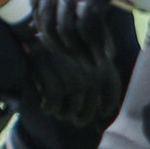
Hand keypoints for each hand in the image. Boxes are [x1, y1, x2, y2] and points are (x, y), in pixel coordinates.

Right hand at [8, 4, 121, 126]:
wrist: (37, 28)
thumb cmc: (62, 33)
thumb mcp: (87, 40)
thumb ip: (99, 55)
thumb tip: (106, 67)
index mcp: (103, 65)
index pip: (112, 94)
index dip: (108, 105)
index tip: (102, 111)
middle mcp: (92, 77)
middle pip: (90, 109)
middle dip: (82, 117)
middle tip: (76, 119)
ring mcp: (74, 83)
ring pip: (71, 111)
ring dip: (64, 113)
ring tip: (58, 111)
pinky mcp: (55, 86)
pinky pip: (53, 107)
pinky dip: (49, 108)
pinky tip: (45, 105)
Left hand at [32, 0, 149, 60]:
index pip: (38, 5)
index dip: (45, 28)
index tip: (54, 43)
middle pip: (49, 23)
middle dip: (60, 46)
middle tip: (74, 60)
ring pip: (68, 29)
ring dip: (79, 51)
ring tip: (90, 64)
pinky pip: (89, 27)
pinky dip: (96, 45)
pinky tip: (103, 55)